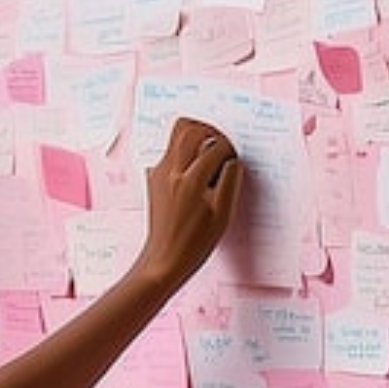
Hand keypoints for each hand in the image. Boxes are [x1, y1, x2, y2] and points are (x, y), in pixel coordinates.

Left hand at [137, 118, 243, 291]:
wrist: (165, 258)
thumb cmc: (195, 242)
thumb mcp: (223, 214)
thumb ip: (230, 181)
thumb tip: (232, 161)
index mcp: (189, 180)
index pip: (214, 147)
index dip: (229, 149)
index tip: (234, 158)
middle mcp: (170, 171)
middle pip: (188, 129)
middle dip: (209, 131)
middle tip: (221, 144)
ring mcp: (158, 173)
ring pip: (175, 136)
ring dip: (195, 138)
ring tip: (209, 154)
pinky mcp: (153, 178)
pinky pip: (170, 153)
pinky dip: (185, 153)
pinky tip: (196, 172)